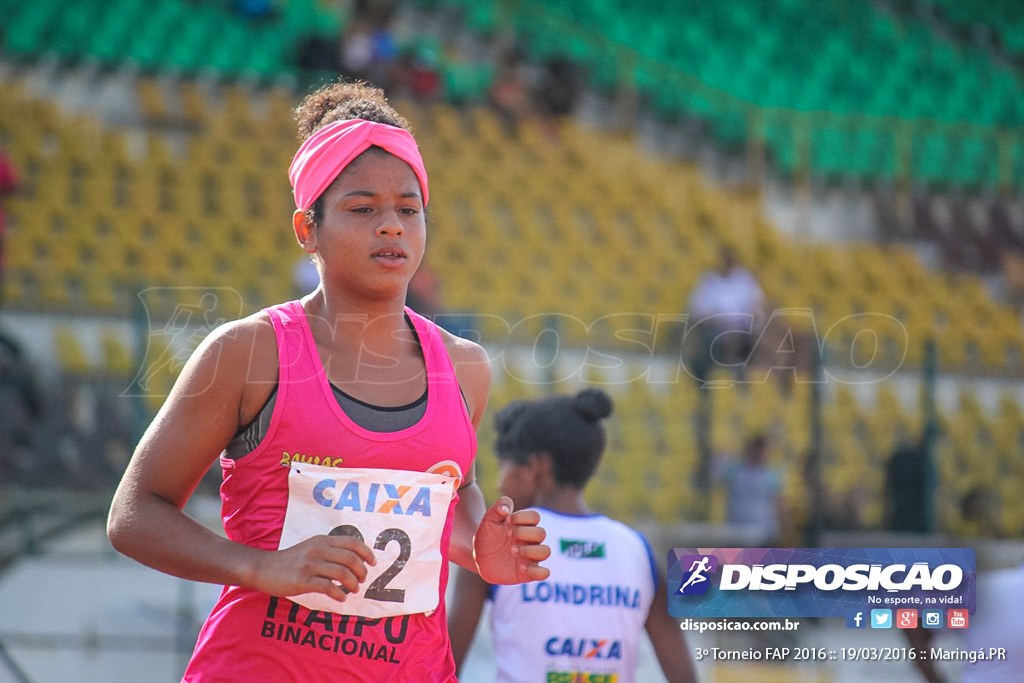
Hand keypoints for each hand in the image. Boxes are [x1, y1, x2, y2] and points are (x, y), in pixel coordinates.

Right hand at [250, 534, 375, 601]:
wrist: (263, 568)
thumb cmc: (291, 561)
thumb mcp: (311, 547)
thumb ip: (329, 550)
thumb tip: (354, 560)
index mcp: (322, 540)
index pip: (352, 542)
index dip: (367, 553)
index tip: (373, 563)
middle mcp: (318, 549)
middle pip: (351, 558)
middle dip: (361, 571)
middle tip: (362, 581)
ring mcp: (310, 564)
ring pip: (342, 573)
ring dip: (353, 584)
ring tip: (353, 590)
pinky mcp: (302, 580)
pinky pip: (328, 587)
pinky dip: (339, 594)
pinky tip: (341, 598)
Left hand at [472, 496, 550, 584]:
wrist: (479, 558)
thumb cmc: (487, 536)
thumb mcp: (488, 520)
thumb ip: (497, 508)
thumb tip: (506, 509)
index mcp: (524, 525)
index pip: (535, 516)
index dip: (523, 517)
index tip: (507, 520)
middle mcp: (530, 540)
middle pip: (541, 533)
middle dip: (524, 533)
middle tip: (508, 535)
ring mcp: (530, 557)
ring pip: (545, 551)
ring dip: (530, 550)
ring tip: (512, 551)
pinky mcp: (527, 573)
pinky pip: (543, 573)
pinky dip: (536, 571)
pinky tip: (521, 568)